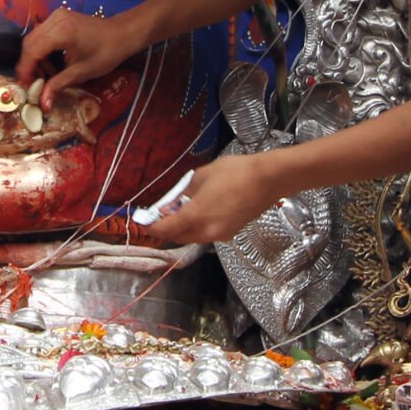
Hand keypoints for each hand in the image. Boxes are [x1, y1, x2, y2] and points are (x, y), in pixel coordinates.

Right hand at [14, 7, 144, 97]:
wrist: (122, 34)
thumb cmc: (106, 54)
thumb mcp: (81, 73)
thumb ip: (58, 85)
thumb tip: (42, 104)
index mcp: (60, 33)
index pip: (32, 51)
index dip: (25, 70)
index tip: (25, 86)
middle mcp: (55, 20)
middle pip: (29, 43)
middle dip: (29, 65)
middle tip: (34, 84)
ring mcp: (56, 16)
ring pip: (34, 38)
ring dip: (36, 58)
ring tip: (47, 76)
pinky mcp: (59, 17)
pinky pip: (43, 34)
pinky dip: (43, 50)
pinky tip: (52, 64)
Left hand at [148, 152, 281, 245]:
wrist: (268, 179)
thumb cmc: (234, 172)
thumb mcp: (202, 176)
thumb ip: (183, 192)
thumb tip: (172, 202)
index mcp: (196, 216)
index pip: (166, 229)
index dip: (152, 227)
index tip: (143, 221)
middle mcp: (207, 231)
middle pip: (178, 237)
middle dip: (166, 229)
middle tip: (159, 215)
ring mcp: (221, 234)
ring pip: (193, 237)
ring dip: (181, 228)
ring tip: (178, 210)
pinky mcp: (231, 233)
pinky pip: (207, 234)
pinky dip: (197, 227)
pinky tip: (197, 212)